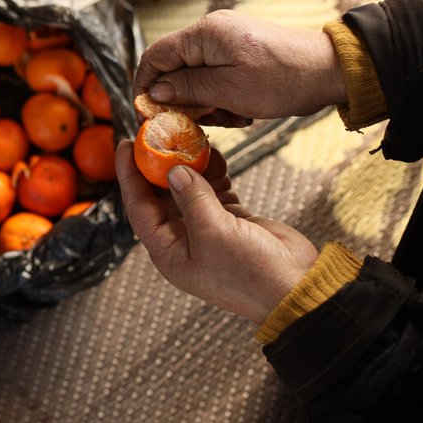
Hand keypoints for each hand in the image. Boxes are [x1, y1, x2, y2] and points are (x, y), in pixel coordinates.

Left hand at [116, 140, 317, 323]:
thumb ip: (192, 199)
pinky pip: (213, 189)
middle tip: (157, 133)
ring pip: (188, 188)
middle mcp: (183, 239)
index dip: (129, 175)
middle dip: (158, 164)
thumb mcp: (214, 233)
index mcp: (168, 251)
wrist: (298, 289)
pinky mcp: (231, 219)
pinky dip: (213, 171)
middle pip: (160, 194)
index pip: (138, 207)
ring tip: (189, 137)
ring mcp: (207, 228)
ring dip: (189, 164)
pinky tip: (214, 152)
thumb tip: (173, 170)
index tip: (124, 144)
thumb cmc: (250, 273)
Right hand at [133, 10, 346, 123]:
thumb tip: (154, 91)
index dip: (144, 85)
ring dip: (205, 104)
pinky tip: (241, 113)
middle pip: (174, 68)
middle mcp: (210, 32)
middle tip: (198, 124)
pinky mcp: (239, 54)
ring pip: (195, 77)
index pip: (155, 56)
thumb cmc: (283, 79)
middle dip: (182, 100)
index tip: (146, 114)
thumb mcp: (230, 91)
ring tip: (230, 119)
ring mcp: (225, 42)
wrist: (331, 71)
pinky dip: (221, 99)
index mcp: (203, 34)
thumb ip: (188, 89)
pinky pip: (215, 78)